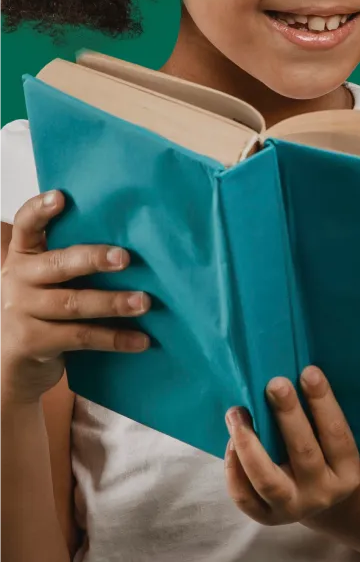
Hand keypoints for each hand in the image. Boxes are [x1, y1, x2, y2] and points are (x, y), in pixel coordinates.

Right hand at [0, 191, 148, 403]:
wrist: (13, 365)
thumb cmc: (41, 312)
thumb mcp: (45, 281)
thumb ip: (70, 261)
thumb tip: (133, 242)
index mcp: (23, 256)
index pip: (26, 225)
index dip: (41, 210)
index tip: (61, 196)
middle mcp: (18, 279)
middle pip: (58, 264)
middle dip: (93, 259)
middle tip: (126, 258)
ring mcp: (22, 311)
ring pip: (74, 304)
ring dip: (113, 303)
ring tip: (144, 302)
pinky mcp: (34, 342)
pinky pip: (81, 337)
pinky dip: (114, 339)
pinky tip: (141, 340)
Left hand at [224, 367, 359, 526]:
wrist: (318, 499)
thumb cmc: (324, 454)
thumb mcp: (334, 442)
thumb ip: (321, 417)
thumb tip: (296, 373)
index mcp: (346, 471)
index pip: (336, 434)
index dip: (323, 402)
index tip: (309, 372)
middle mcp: (322, 492)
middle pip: (304, 452)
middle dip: (288, 415)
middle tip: (275, 384)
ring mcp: (293, 508)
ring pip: (268, 479)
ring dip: (249, 444)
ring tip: (237, 413)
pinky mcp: (266, 518)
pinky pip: (244, 497)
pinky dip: (234, 469)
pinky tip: (231, 442)